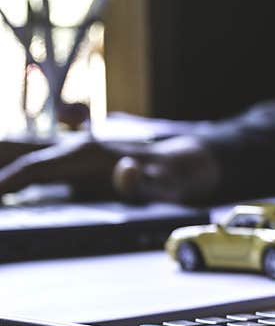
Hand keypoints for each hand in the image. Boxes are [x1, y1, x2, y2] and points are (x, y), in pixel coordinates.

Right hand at [0, 136, 220, 203]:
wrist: (203, 152)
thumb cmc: (184, 170)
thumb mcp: (172, 181)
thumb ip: (147, 182)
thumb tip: (125, 169)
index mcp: (89, 152)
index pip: (34, 168)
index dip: (6, 182)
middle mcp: (78, 143)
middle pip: (16, 148)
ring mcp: (78, 144)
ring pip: (23, 146)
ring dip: (2, 156)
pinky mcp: (82, 151)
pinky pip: (37, 155)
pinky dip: (15, 162)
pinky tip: (9, 179)